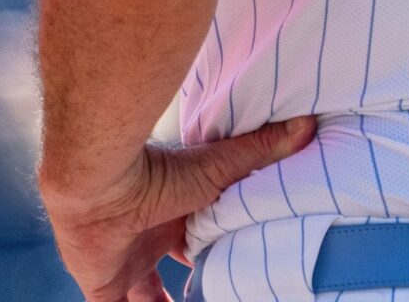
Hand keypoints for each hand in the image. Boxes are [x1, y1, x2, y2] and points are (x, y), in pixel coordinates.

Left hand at [40, 117, 315, 301]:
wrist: (100, 182)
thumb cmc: (158, 171)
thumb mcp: (219, 167)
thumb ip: (260, 150)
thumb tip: (308, 123)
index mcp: (173, 216)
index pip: (195, 244)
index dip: (211, 259)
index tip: (235, 270)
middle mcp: (147, 240)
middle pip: (166, 274)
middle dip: (187, 290)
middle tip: (215, 295)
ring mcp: (123, 263)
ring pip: (144, 297)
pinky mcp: (101, 284)